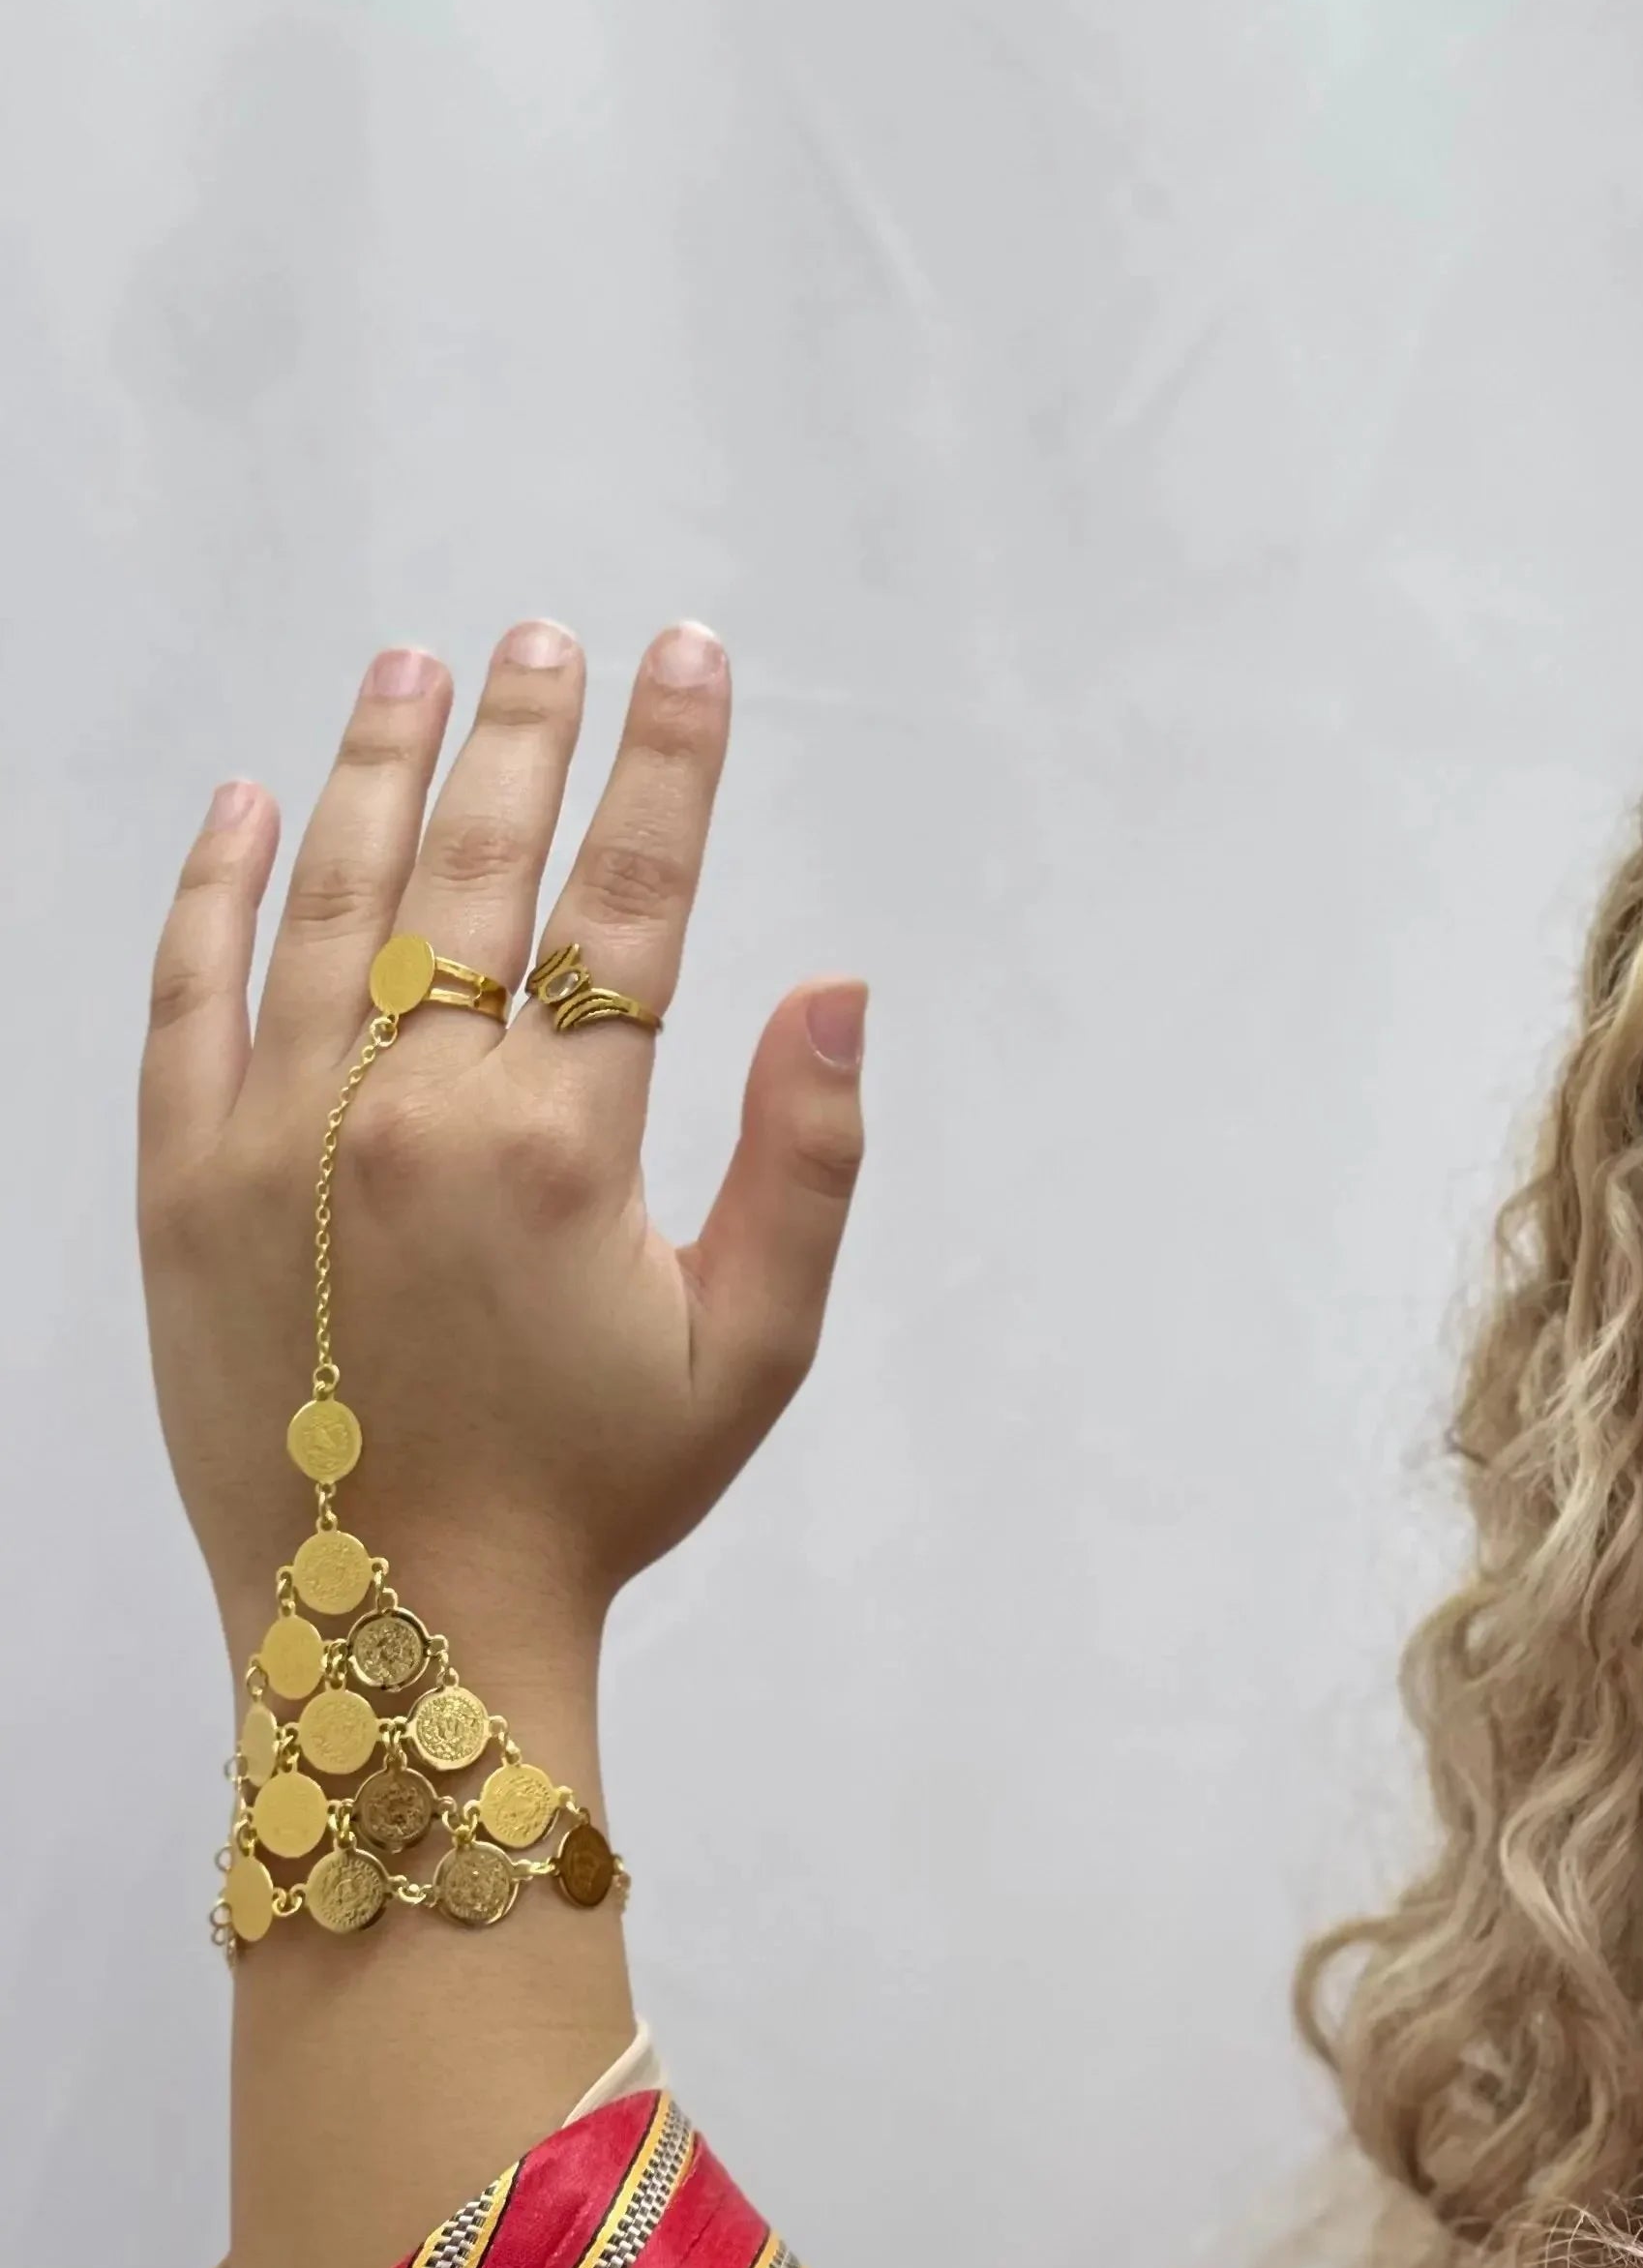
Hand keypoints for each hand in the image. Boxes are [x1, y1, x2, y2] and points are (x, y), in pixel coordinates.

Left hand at [140, 623, 866, 1692]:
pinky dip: (217, 889)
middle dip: (525, 732)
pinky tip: (253, 803)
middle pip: (477, 868)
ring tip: (415, 666)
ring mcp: (277, 1135)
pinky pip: (186, 995)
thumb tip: (838, 984)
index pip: (630, 902)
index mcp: (565, 1145)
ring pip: (331, 903)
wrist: (396, 1634)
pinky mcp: (179, 1182)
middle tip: (545, 633)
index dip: (668, 765)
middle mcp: (413, 1112)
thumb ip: (806, 1161)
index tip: (686, 657)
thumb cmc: (598, 1495)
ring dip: (380, 768)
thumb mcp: (752, 1350)